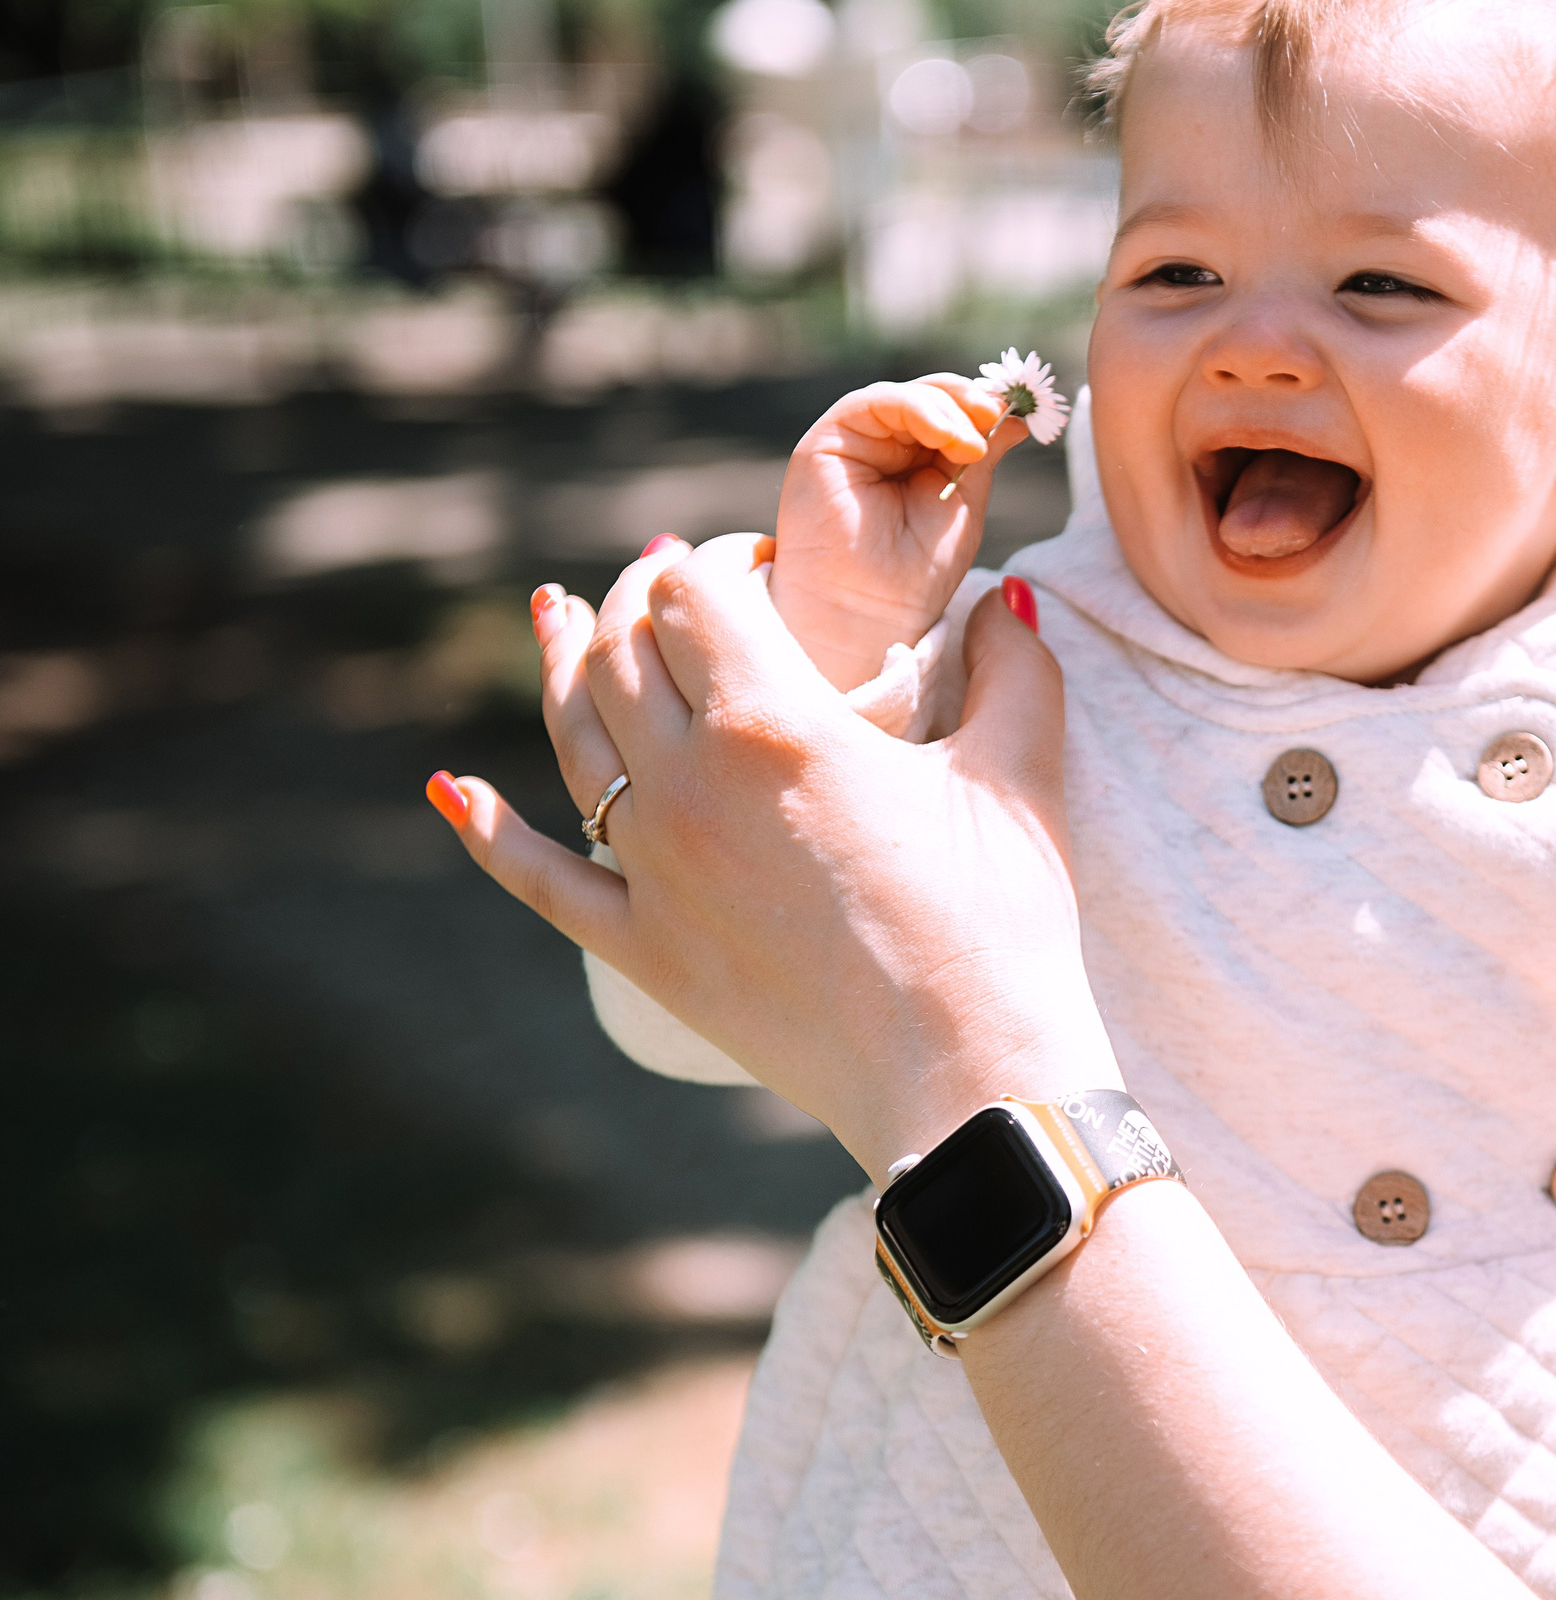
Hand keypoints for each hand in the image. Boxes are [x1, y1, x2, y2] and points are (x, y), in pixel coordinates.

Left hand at [430, 536, 1114, 1170]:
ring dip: (560, 663)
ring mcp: (651, 869)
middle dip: (638, 595)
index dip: (718, 559)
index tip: (755, 563)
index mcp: (776, 721)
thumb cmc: (1001, 922)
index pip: (697, 592)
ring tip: (557, 614)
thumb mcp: (1021, 774)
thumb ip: (1012, 667)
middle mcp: (690, 782)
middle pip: (619, 648)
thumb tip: (1002, 599)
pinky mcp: (642, 948)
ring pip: (572, 737)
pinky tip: (452, 790)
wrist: (962, 1077)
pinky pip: (537, 876)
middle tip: (668, 578)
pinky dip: (485, 827)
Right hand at [771, 374, 1024, 691]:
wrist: (867, 616)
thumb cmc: (915, 575)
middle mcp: (883, 444)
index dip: (987, 406)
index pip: (953, 412)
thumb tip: (1014, 415)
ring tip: (973, 444)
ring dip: (951, 408)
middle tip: (1001, 415)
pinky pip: (875, 402)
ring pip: (907, 395)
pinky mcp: (827, 440)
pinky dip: (919, 409)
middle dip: (972, 400)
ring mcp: (855, 440)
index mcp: (916, 460)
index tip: (1025, 412)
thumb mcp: (963, 503)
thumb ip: (982, 455)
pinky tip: (950, 436)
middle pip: (932, 396)